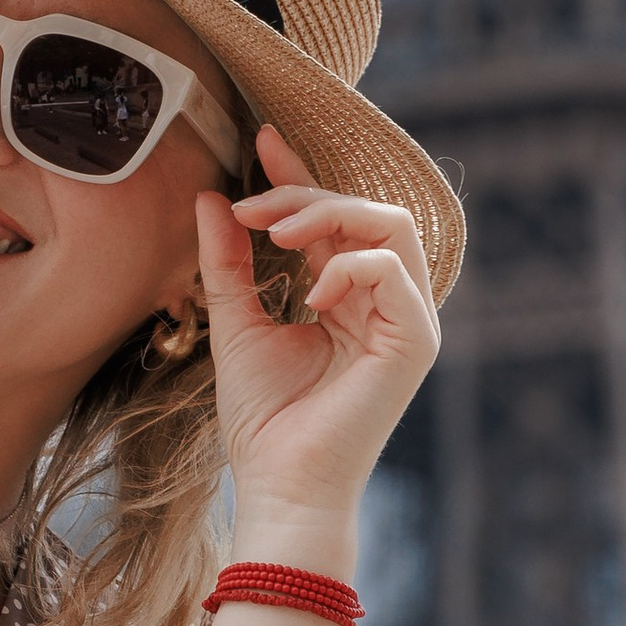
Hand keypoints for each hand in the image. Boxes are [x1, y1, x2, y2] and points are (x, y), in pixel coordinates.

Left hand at [197, 125, 439, 533]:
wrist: (280, 485)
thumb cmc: (264, 420)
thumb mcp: (236, 323)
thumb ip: (228, 263)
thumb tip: (210, 197)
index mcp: (348, 296)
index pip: (333, 218)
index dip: (301, 175)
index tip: (261, 139)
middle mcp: (384, 302)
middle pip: (365, 211)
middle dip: (306, 195)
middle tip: (250, 208)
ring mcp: (406, 320)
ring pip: (389, 226)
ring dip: (331, 216)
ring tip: (279, 236)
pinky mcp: (415, 342)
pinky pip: (395, 271)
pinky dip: (349, 266)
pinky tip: (311, 293)